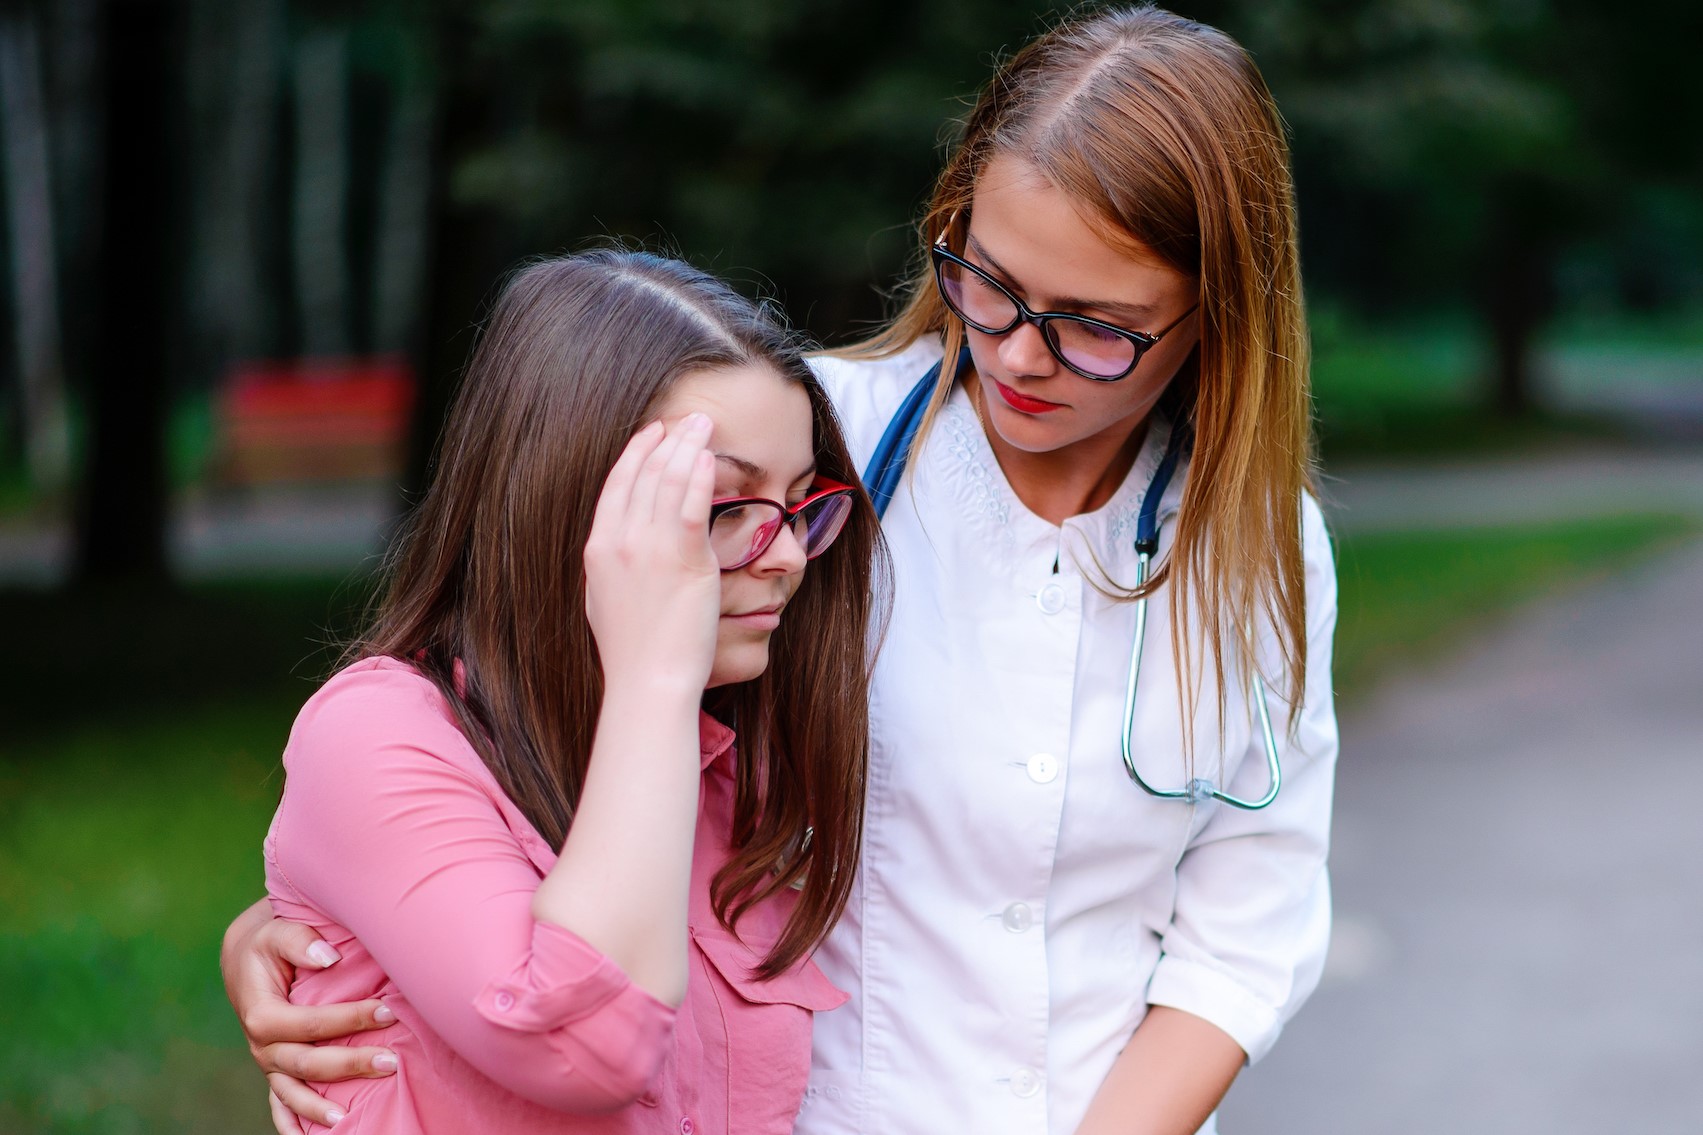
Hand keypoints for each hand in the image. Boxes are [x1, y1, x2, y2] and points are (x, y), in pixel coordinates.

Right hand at [221, 900, 397, 1131]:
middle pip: (307, 1063)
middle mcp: (262, 1045)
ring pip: (294, 1092)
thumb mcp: (278, 930)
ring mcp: (269, 1061)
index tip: (388, 1012)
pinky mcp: (276, 1068)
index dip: (348, 1020)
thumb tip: (328, 957)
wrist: (248, 955)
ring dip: (320, 1108)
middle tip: (391, 1062)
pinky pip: (281, 1103)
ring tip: (348, 1122)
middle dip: (350, 1065)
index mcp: (261, 1013)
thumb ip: (300, 940)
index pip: (308, 1024)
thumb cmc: (270, 941)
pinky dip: (293, 1123)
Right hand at [583, 414, 720, 692]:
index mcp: (598, 547)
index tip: (654, 432)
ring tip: (704, 424)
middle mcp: (620, 540)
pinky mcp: (683, 559)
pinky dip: (700, 475)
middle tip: (688, 417)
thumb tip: (624, 548)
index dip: (637, 452)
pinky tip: (710, 458)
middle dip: (668, 438)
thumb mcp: (606, 599)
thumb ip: (614, 566)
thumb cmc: (634, 652)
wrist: (648, 680)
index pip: (617, 484)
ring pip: (668, 480)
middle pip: (643, 473)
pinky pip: (692, 505)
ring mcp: (650, 548)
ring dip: (687, 445)